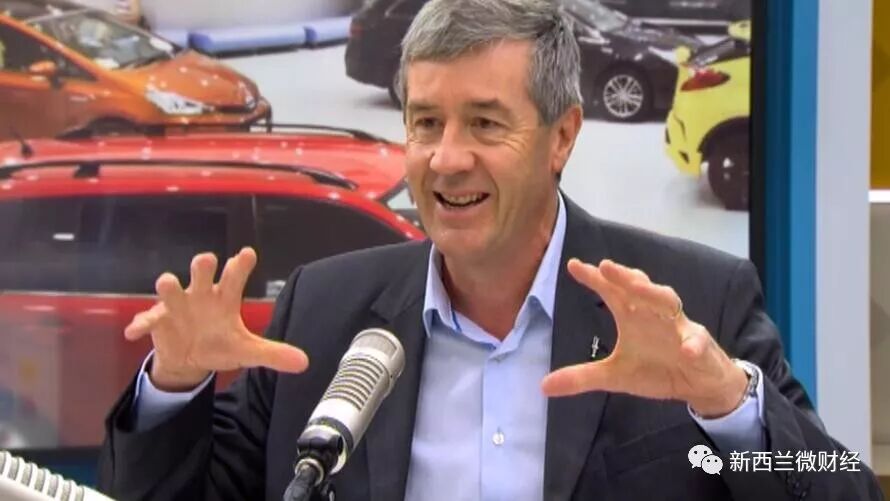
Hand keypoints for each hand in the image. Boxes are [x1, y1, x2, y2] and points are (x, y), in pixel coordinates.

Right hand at [124, 247, 308, 390]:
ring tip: (167, 282)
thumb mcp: (247, 351)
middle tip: (206, 260)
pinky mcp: (158, 321)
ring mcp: (177, 306)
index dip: (240, 265)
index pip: (235, 276)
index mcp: (225, 298)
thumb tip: (305, 364)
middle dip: (202, 266)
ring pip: (171, 289)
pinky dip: (141, 323)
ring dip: (168, 286)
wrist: (190, 360)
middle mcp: (201, 294)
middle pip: (201, 272)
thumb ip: (273, 354)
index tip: (247, 254)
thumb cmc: (220, 344)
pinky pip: (147, 320)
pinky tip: (134, 331)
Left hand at [541, 258, 747, 417]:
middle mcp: (653, 314)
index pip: (611, 291)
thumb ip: (581, 377)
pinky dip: (693, 344)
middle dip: (624, 276)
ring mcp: (678, 327)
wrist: (698, 384)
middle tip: (605, 266)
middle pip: (639, 288)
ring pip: (668, 303)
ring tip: (638, 287)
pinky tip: (687, 349)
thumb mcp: (614, 376)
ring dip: (654, 294)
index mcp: (632, 315)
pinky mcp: (699, 346)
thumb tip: (543, 386)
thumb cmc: (656, 369)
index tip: (572, 265)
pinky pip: (697, 342)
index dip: (594, 278)